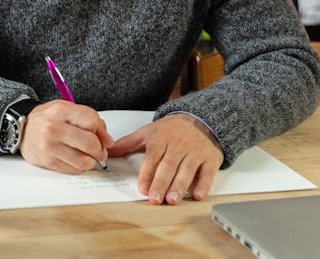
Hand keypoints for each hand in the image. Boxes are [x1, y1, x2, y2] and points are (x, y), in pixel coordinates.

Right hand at [18, 100, 114, 173]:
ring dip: (91, 161)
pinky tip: (75, 160)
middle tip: (100, 150)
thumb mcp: (67, 109)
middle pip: (90, 143)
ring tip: (88, 156)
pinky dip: (79, 167)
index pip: (92, 121)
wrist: (21, 128)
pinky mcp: (47, 161)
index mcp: (60, 110)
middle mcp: (53, 128)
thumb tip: (108, 141)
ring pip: (84, 161)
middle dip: (100, 149)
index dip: (99, 129)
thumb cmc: (47, 118)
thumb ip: (90, 120)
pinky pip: (73, 170)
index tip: (97, 133)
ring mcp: (49, 146)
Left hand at [106, 113, 223, 204]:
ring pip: (187, 170)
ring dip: (179, 186)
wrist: (201, 119)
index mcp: (161, 139)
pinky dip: (204, 184)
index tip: (142, 187)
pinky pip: (207, 173)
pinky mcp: (210, 159)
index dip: (147, 173)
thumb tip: (108, 152)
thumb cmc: (171, 129)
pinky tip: (198, 195)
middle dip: (161, 183)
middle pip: (168, 166)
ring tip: (172, 199)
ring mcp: (195, 152)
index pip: (152, 157)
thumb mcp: (148, 132)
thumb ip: (128, 143)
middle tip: (155, 198)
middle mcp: (178, 145)